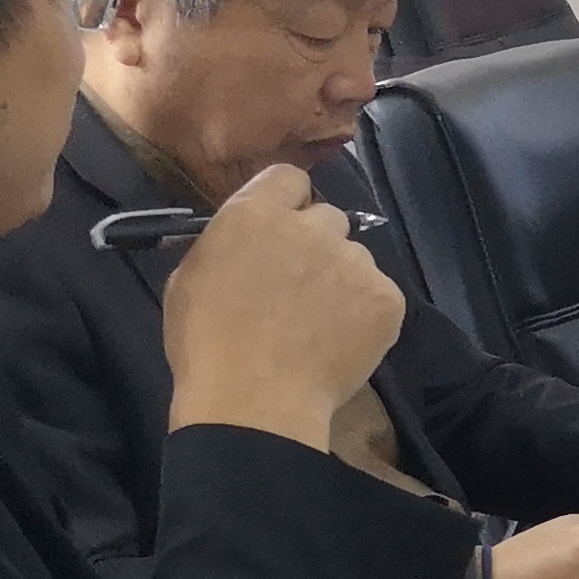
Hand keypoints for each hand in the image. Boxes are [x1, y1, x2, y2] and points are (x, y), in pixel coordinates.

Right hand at [162, 165, 407, 449]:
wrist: (255, 400)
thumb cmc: (206, 344)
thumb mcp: (191, 278)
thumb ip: (229, 244)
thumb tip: (249, 241)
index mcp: (257, 214)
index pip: (289, 178)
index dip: (286, 202)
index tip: (280, 229)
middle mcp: (314, 227)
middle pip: (327, 218)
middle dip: (315, 244)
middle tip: (299, 286)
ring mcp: (356, 262)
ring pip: (355, 258)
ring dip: (340, 280)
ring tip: (318, 324)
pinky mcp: (387, 298)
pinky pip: (378, 294)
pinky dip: (364, 313)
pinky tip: (340, 341)